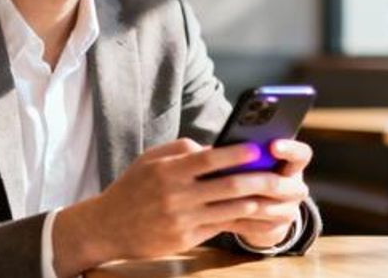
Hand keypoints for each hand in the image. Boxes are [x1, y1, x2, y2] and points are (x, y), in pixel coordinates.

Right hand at [51, 138, 264, 275]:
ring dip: (258, 202)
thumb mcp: (150, 160)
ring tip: (276, 195)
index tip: (257, 148)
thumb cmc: (132, 188)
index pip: (208, 159)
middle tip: (280, 175)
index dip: (235, 153)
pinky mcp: (185, 239)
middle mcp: (176, 195)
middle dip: (259, 180)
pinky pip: (221, 227)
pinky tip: (258, 213)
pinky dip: (242, 219)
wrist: (108, 227)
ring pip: (230, 209)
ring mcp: (182, 220)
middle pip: (227, 186)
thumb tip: (212, 147)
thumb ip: (180, 150)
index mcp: (167, 171)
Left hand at [227, 139, 312, 248]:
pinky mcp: (278, 229)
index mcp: (293, 164)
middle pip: (279, 184)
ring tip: (218, 198)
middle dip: (254, 181)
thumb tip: (221, 147)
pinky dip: (237, 219)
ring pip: (265, 208)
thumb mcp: (253, 161)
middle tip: (232, 180)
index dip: (289, 149)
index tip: (272, 145)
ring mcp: (290, 210)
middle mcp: (296, 188)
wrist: (259, 210)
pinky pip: (257, 226)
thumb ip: (245, 153)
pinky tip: (219, 215)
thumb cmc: (250, 172)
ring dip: (240, 203)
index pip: (301, 154)